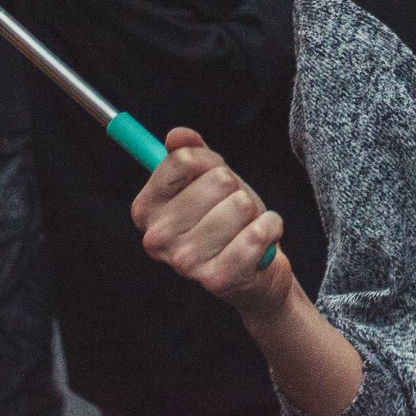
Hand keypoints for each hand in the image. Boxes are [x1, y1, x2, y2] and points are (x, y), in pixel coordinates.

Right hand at [133, 128, 292, 316]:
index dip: (209, 161)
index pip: (182, 159)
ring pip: (240, 205)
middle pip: (217, 179)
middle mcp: (157, 238)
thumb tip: (177, 135)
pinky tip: (262, 240)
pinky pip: (258, 233)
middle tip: (231, 210)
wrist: (253, 271)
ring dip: (252, 212)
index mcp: (145, 210)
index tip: (213, 176)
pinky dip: (270, 228)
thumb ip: (191, 154)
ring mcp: (186, 262)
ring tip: (243, 229)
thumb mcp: (207, 180)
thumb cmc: (226, 220)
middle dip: (234, 189)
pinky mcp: (218, 279)